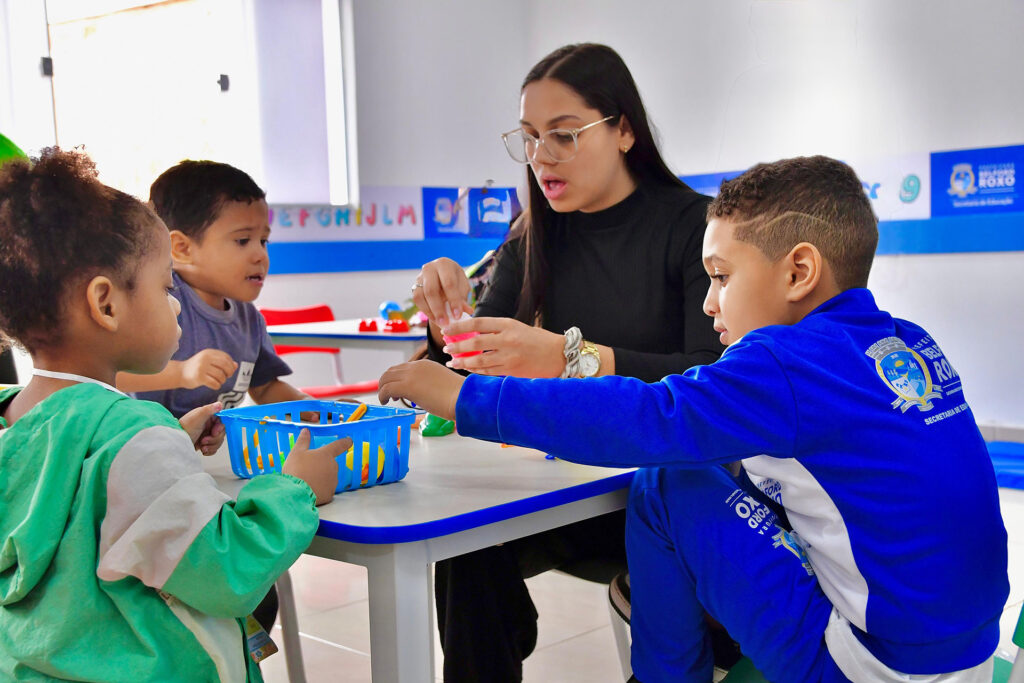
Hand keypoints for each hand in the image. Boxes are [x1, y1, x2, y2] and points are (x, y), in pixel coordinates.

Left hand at [178, 401, 225, 454]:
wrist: (176, 443)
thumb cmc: (184, 429)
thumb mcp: (197, 418)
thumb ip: (208, 410)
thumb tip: (219, 404)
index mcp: (207, 416)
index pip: (222, 421)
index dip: (220, 428)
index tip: (214, 432)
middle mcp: (208, 425)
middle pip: (221, 432)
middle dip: (214, 439)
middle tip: (204, 440)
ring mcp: (207, 434)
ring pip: (218, 441)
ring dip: (212, 445)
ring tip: (202, 446)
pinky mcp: (205, 444)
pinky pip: (214, 448)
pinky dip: (210, 450)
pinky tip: (203, 450)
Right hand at [180, 349, 237, 389]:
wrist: (179, 373)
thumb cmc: (197, 368)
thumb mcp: (209, 362)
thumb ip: (222, 362)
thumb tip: (236, 365)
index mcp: (208, 352)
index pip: (226, 357)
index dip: (231, 365)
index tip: (230, 371)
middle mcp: (205, 358)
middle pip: (225, 365)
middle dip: (229, 372)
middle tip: (227, 377)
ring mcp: (201, 367)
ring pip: (220, 375)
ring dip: (222, 380)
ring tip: (219, 381)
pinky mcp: (199, 377)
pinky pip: (214, 383)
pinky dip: (217, 386)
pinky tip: (215, 385)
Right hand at [281, 428, 350, 505]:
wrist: (295, 493)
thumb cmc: (296, 470)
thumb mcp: (296, 452)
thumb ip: (303, 441)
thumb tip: (306, 430)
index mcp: (326, 455)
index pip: (339, 445)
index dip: (345, 442)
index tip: (350, 440)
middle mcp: (333, 467)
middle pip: (330, 464)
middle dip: (322, 466)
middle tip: (307, 469)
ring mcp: (333, 481)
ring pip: (328, 477)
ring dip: (321, 478)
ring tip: (306, 481)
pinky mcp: (330, 494)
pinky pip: (326, 490)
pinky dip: (320, 490)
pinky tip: (310, 490)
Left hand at [378, 360, 464, 420]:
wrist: (462, 397)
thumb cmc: (457, 395)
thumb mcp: (440, 384)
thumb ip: (429, 384)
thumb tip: (424, 394)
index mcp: (425, 364)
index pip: (403, 367)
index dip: (397, 378)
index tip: (397, 389)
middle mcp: (416, 366)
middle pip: (391, 371)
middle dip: (387, 382)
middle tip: (389, 394)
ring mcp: (410, 375)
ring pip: (386, 378)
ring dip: (383, 388)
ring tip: (386, 399)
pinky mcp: (406, 386)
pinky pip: (386, 389)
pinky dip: (382, 395)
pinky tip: (385, 402)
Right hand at [412, 257, 472, 326]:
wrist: (443, 277)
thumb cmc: (456, 281)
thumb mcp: (463, 287)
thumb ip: (463, 298)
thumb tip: (468, 310)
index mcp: (444, 264)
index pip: (449, 283)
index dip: (453, 300)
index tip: (458, 316)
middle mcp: (430, 268)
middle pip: (431, 290)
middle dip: (439, 309)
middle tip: (446, 323)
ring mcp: (420, 277)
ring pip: (421, 296)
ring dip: (431, 312)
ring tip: (441, 323)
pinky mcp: (414, 286)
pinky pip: (417, 300)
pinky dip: (426, 311)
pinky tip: (435, 319)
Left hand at [441, 317, 565, 377]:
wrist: (559, 355)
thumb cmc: (538, 340)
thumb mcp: (517, 327)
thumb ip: (497, 329)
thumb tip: (472, 332)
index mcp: (508, 324)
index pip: (478, 323)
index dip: (459, 327)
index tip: (447, 330)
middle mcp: (508, 339)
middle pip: (475, 342)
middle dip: (457, 346)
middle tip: (446, 348)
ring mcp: (510, 357)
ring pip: (479, 360)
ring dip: (462, 362)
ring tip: (451, 362)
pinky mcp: (512, 371)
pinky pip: (488, 372)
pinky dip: (475, 371)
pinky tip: (467, 369)